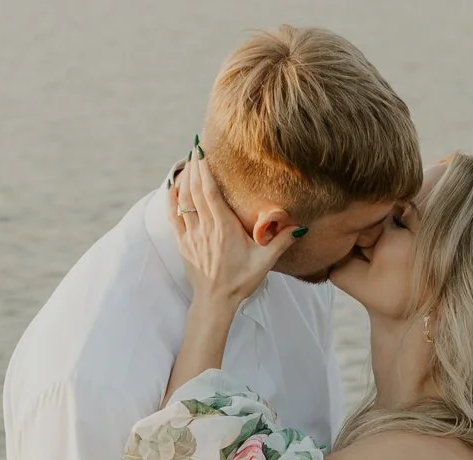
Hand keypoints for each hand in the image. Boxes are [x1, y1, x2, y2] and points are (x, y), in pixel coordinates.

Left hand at [169, 158, 292, 313]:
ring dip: (185, 178)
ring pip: (183, 199)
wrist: (215, 301)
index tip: (204, 150)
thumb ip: (281, 241)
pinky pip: (174, 215)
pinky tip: (173, 186)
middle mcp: (205, 228)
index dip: (205, 169)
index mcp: (223, 228)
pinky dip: (172, 198)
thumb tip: (300, 226)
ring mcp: (191, 234)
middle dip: (195, 165)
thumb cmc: (240, 281)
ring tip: (189, 160)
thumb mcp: (264, 262)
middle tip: (197, 145)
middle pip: (195, 189)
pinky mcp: (183, 243)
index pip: (210, 192)